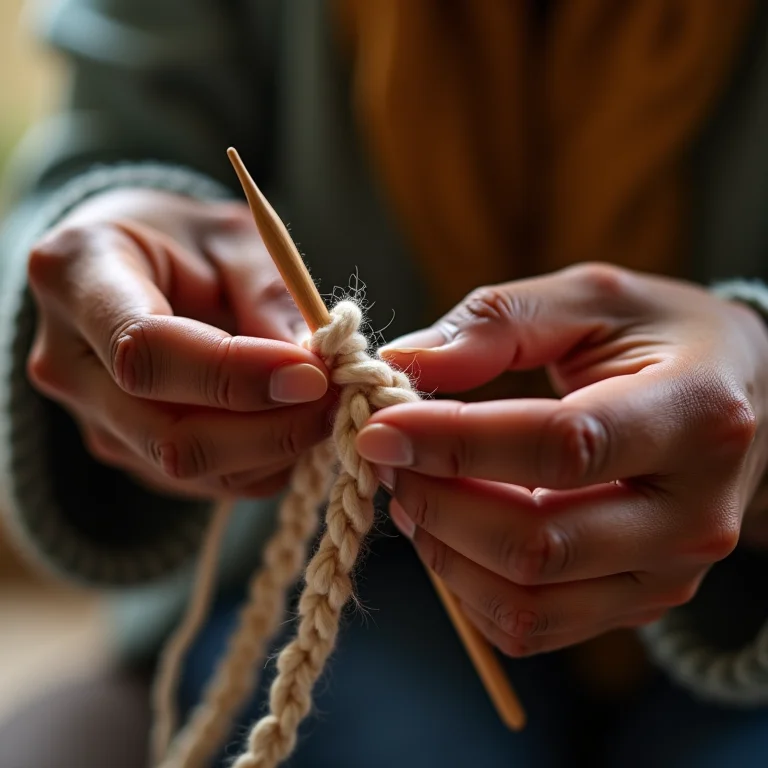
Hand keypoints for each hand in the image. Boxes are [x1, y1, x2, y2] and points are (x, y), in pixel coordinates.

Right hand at [27, 188, 334, 499]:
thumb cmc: (186, 240)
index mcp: (77, 277)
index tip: (312, 372)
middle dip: (270, 429)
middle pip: (167, 434)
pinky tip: (291, 423)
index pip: (146, 350)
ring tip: (322, 405)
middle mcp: (68, 362)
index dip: (237, 373)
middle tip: (337, 398)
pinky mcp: (128, 450)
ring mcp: (93, 418)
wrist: (137, 264)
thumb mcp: (233, 237)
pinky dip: (262, 464)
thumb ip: (269, 296)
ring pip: (189, 470)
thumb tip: (313, 369)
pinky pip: (203, 482)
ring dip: (274, 450)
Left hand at [356, 264, 767, 656]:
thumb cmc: (664, 336)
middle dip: (437, 500)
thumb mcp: (590, 298)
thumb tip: (400, 364)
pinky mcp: (638, 602)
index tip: (378, 428)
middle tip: (388, 457)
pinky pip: (534, 625)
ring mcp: (670, 572)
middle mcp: (694, 511)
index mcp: (695, 414)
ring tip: (413, 489)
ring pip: (529, 600)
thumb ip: (495, 323)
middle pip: (538, 542)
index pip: (562, 446)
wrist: (742, 397)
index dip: (455, 441)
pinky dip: (469, 586)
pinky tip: (451, 530)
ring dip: (445, 549)